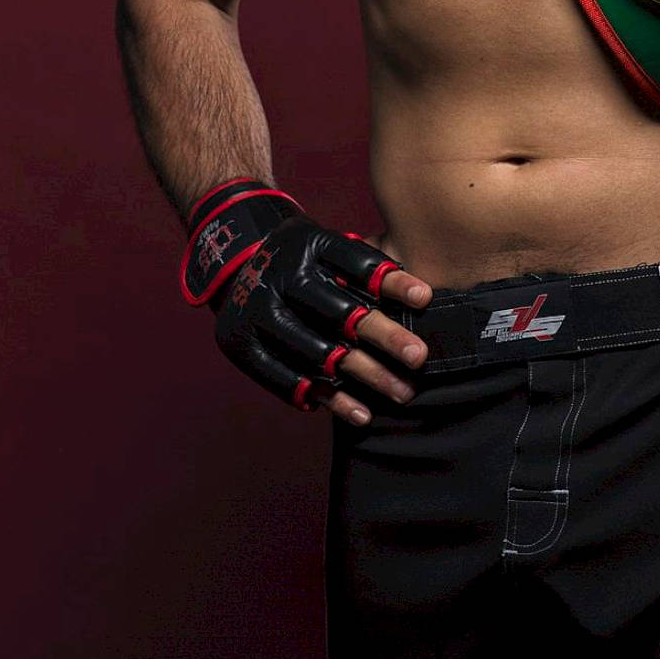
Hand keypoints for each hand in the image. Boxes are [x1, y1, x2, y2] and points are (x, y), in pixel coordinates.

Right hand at [209, 214, 431, 420]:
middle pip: (339, 311)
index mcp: (306, 245)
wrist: (234, 264)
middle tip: (420, 357)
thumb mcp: (325, 246)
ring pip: (319, 352)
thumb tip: (422, 298)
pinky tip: (362, 413)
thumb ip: (364, 268)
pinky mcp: (243, 347)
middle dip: (384, 336)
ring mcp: (257, 313)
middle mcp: (279, 277)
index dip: (390, 280)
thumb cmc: (303, 261)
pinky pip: (290, 380)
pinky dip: (329, 399)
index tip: (426, 298)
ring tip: (404, 393)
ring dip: (366, 375)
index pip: (354, 261)